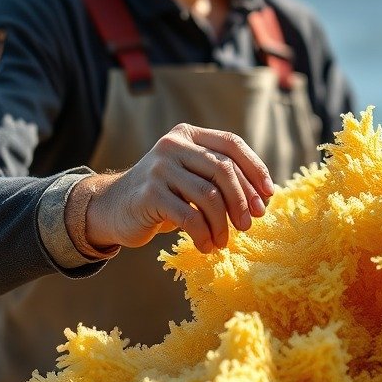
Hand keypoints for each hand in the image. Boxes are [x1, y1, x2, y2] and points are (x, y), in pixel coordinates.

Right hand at [80, 124, 274, 253]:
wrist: (113, 208)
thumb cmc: (164, 196)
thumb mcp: (192, 178)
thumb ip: (220, 178)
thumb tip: (264, 195)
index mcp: (188, 135)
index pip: (231, 144)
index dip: (255, 169)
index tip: (268, 195)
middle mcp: (173, 145)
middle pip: (223, 169)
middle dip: (243, 200)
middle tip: (249, 224)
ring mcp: (159, 167)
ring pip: (209, 196)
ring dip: (223, 224)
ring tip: (224, 241)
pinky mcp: (149, 194)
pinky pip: (190, 217)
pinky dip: (204, 235)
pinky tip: (207, 247)